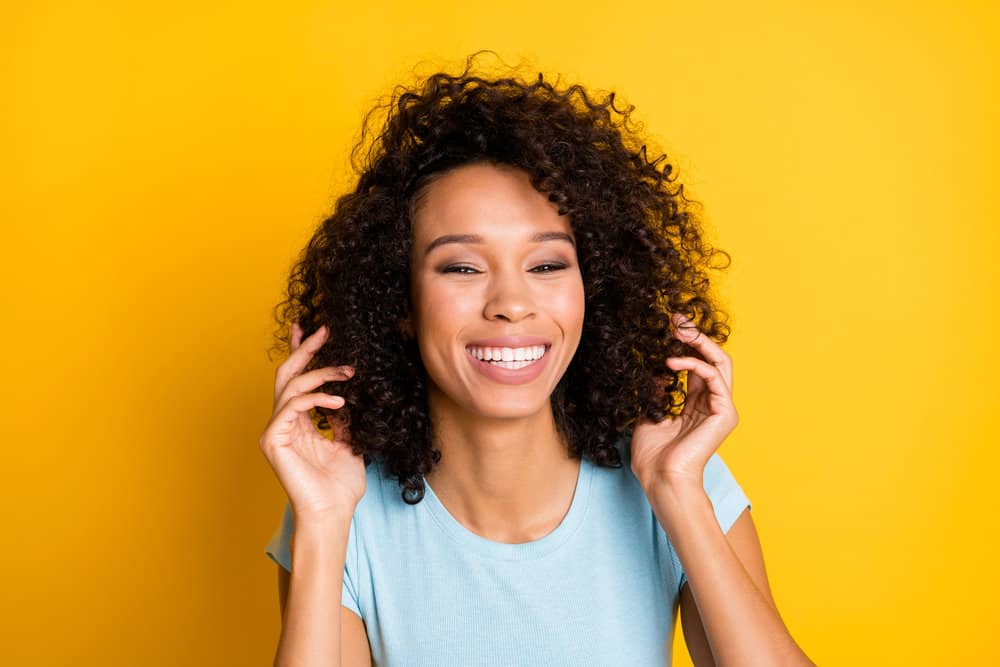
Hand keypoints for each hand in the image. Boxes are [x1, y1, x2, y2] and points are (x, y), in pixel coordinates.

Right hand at [258, 322, 365, 521]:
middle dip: (305, 349)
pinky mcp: (273, 440)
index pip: (296, 381)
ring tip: (348, 371)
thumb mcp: (349, 443)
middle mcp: (282, 423)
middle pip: (287, 374)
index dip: (301, 353)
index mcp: (297, 423)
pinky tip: (338, 402)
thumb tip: (349, 396)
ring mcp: (275, 431)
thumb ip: (343, 419)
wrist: (332, 513)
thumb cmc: (340, 486)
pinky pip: (292, 406)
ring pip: (292, 385)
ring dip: (322, 373)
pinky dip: (316, 398)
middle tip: (324, 329)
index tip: (310, 329)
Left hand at [630, 313, 737, 491]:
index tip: (669, 324)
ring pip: (720, 362)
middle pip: (714, 358)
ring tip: (676, 332)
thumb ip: (657, 391)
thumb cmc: (653, 456)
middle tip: (676, 319)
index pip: (698, 364)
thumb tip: (658, 370)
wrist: (660, 479)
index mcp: (697, 404)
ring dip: (698, 342)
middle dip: (696, 335)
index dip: (686, 343)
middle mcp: (713, 404)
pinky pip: (713, 376)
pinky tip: (671, 363)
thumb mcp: (650, 413)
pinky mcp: (725, 413)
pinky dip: (693, 364)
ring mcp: (722, 408)